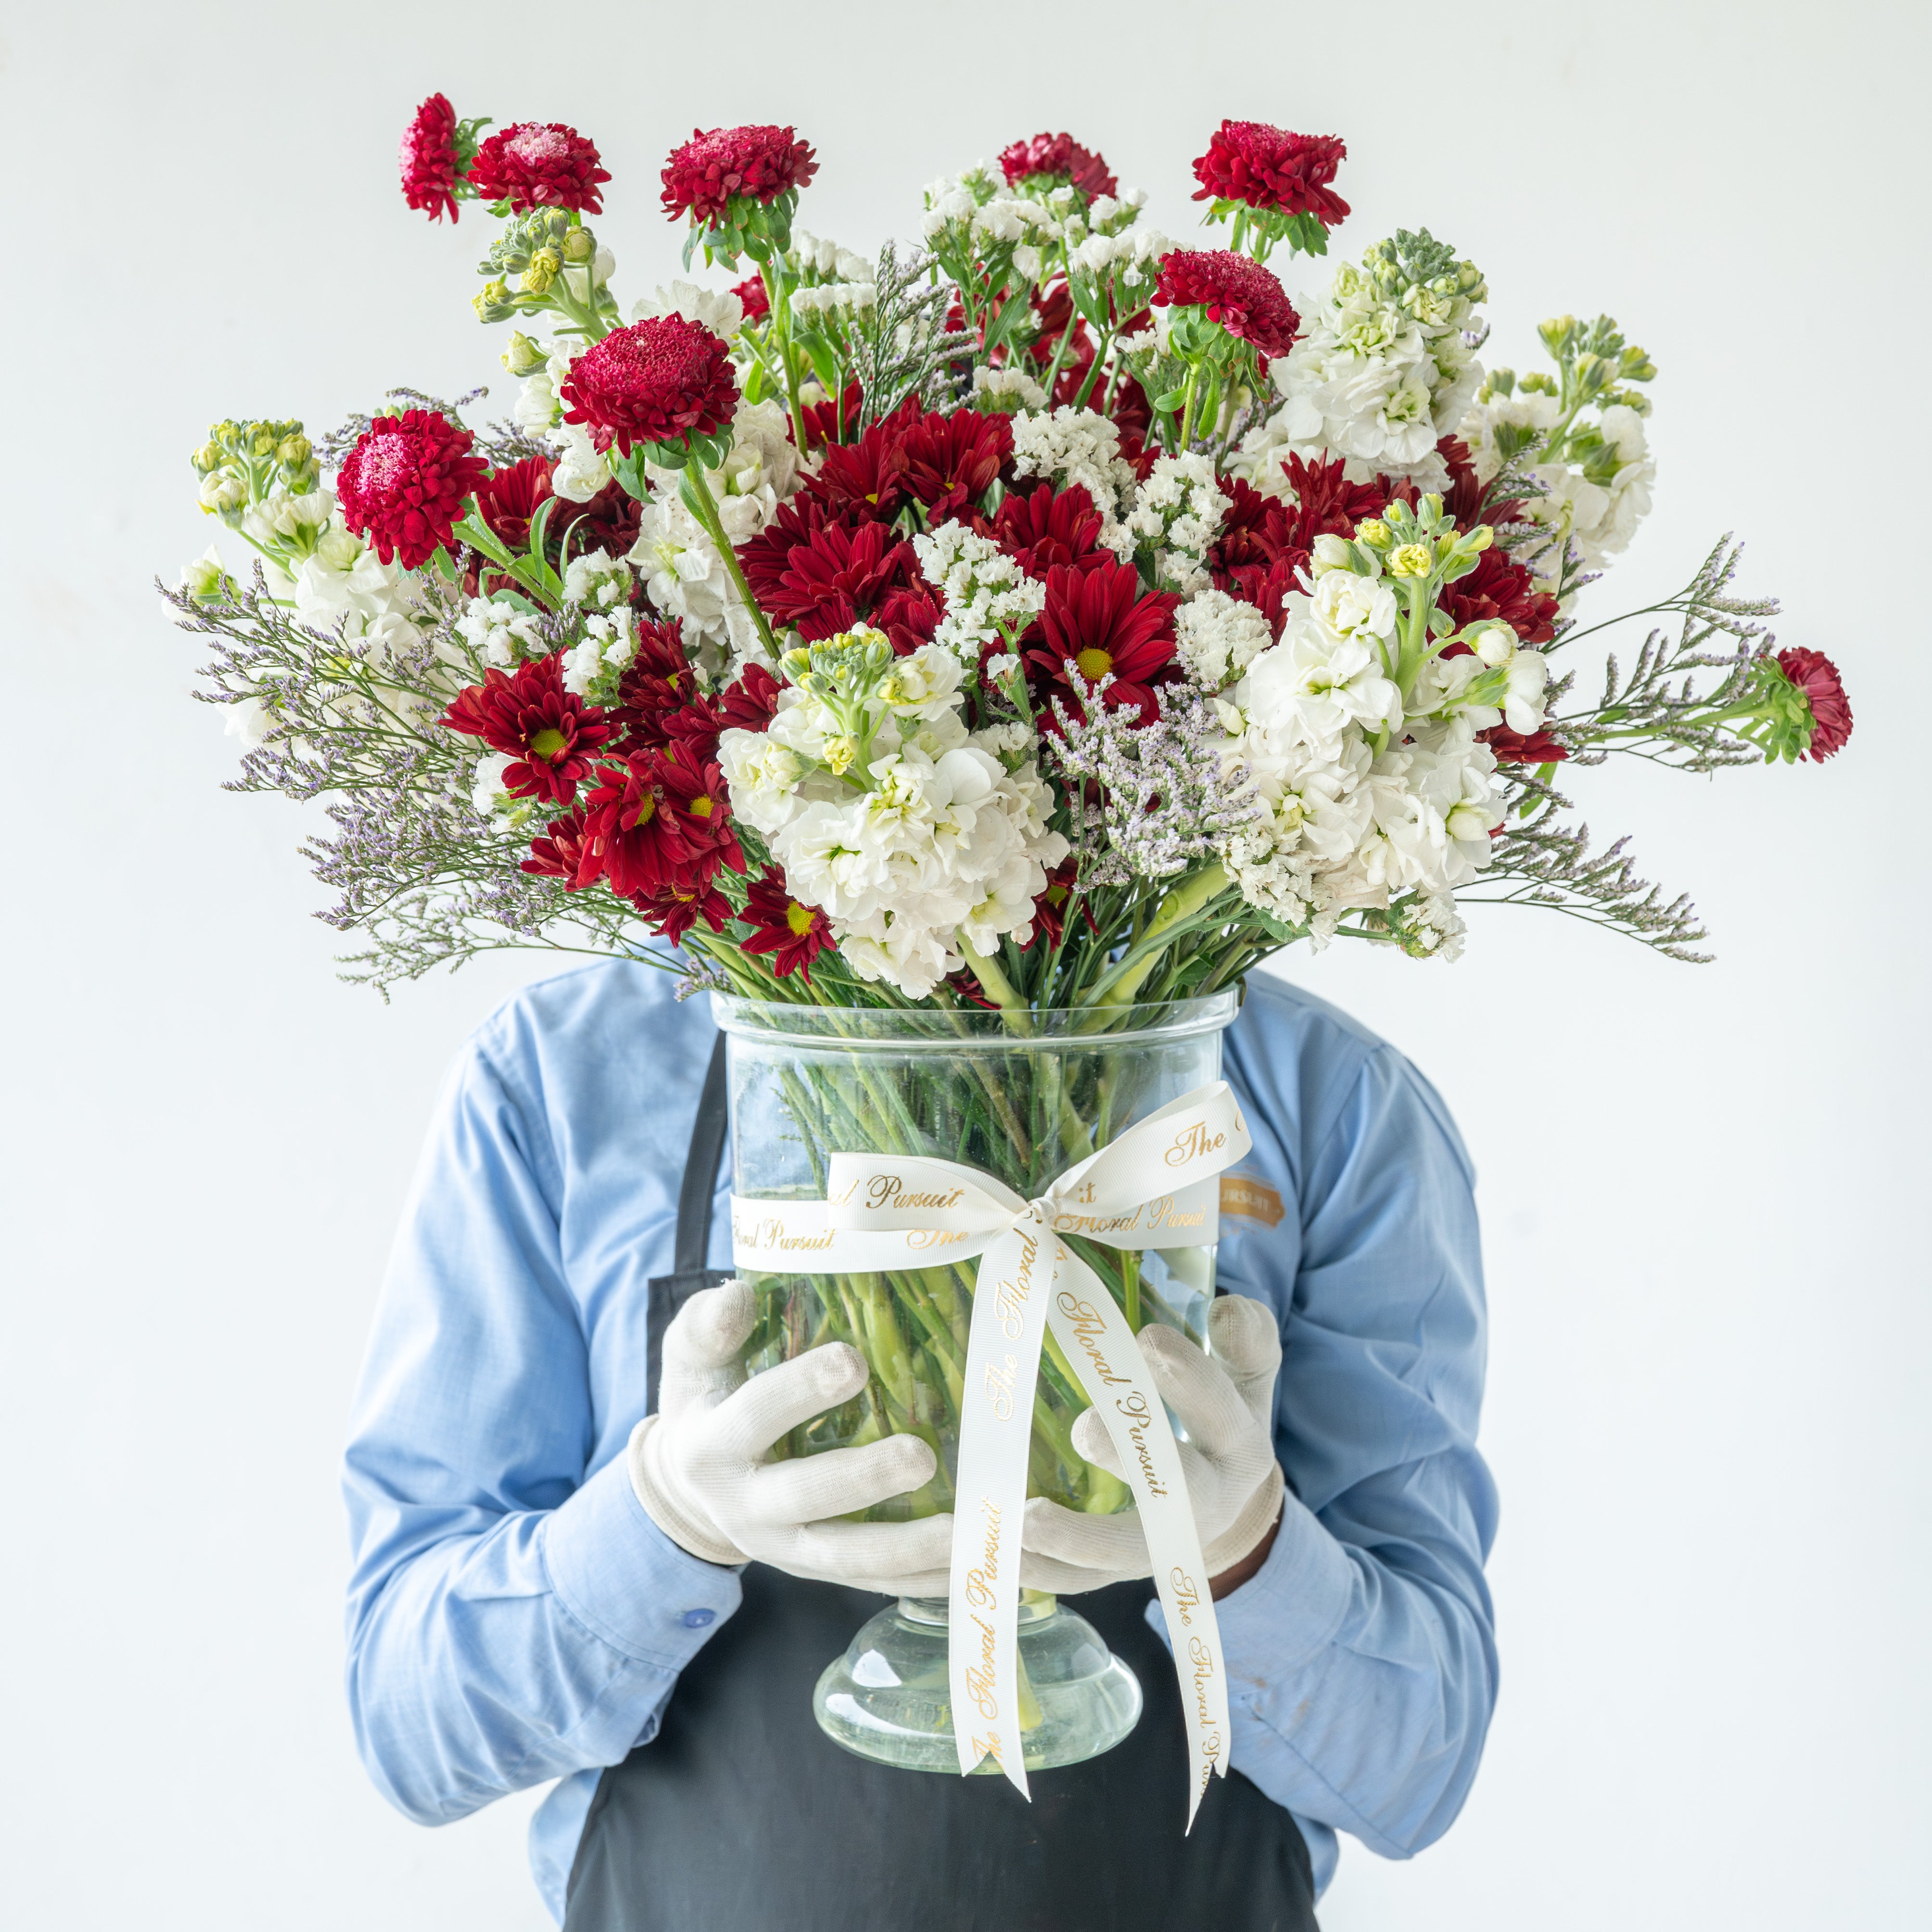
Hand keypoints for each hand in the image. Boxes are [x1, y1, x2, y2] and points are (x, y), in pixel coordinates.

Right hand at [628, 1280, 953, 1595]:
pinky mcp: (819, 1571)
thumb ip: (708, 1326)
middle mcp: (745, 1507)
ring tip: (966, 1526)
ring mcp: (785, 1549)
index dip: (801, 1391)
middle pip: (805, 1499)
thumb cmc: (707, 1398)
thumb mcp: (691, 1357)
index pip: (755, 1417)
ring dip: (908, 1547)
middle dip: (863, 1480)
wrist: (687, 1486)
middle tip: (921, 1455)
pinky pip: (876, 1583)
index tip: (853, 1360)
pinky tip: (976, 1559)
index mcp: (713, 1446)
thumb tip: (737, 1295)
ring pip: (847, 1558)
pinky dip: (926, 1578)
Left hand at [1020, 1294, 1284, 1595]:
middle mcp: (1207, 1504)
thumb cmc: (1222, 1421)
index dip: (1190, 1377)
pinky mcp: (1118, 1572)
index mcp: (1239, 1447)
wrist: (1227, 1509)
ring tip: (1024, 1518)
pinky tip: (999, 1556)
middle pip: (1179, 1490)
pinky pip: (1078, 1582)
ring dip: (1073, 1538)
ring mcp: (1161, 1546)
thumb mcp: (1247, 1379)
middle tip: (1085, 1429)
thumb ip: (1247, 1341)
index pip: (1221, 1411)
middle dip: (1132, 1460)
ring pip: (1122, 1551)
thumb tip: (1228, 1309)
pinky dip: (1039, 1573)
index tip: (1148, 1337)